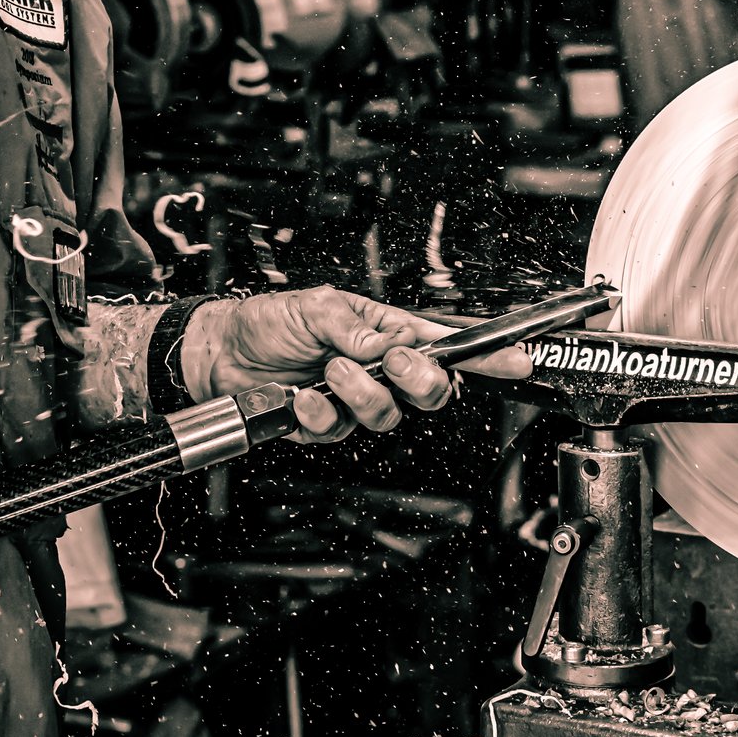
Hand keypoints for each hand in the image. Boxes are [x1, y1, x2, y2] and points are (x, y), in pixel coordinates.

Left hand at [182, 286, 531, 442]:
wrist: (221, 352)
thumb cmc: (270, 320)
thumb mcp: (315, 306)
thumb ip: (355, 326)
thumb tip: (390, 344)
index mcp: (387, 332)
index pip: (446, 345)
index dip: (487, 356)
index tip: (517, 359)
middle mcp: (379, 369)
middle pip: (431, 391)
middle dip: (421, 381)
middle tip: (396, 363)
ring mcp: (353, 400)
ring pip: (387, 415)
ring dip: (361, 392)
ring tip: (329, 369)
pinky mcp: (325, 425)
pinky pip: (338, 430)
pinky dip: (317, 411)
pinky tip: (300, 395)